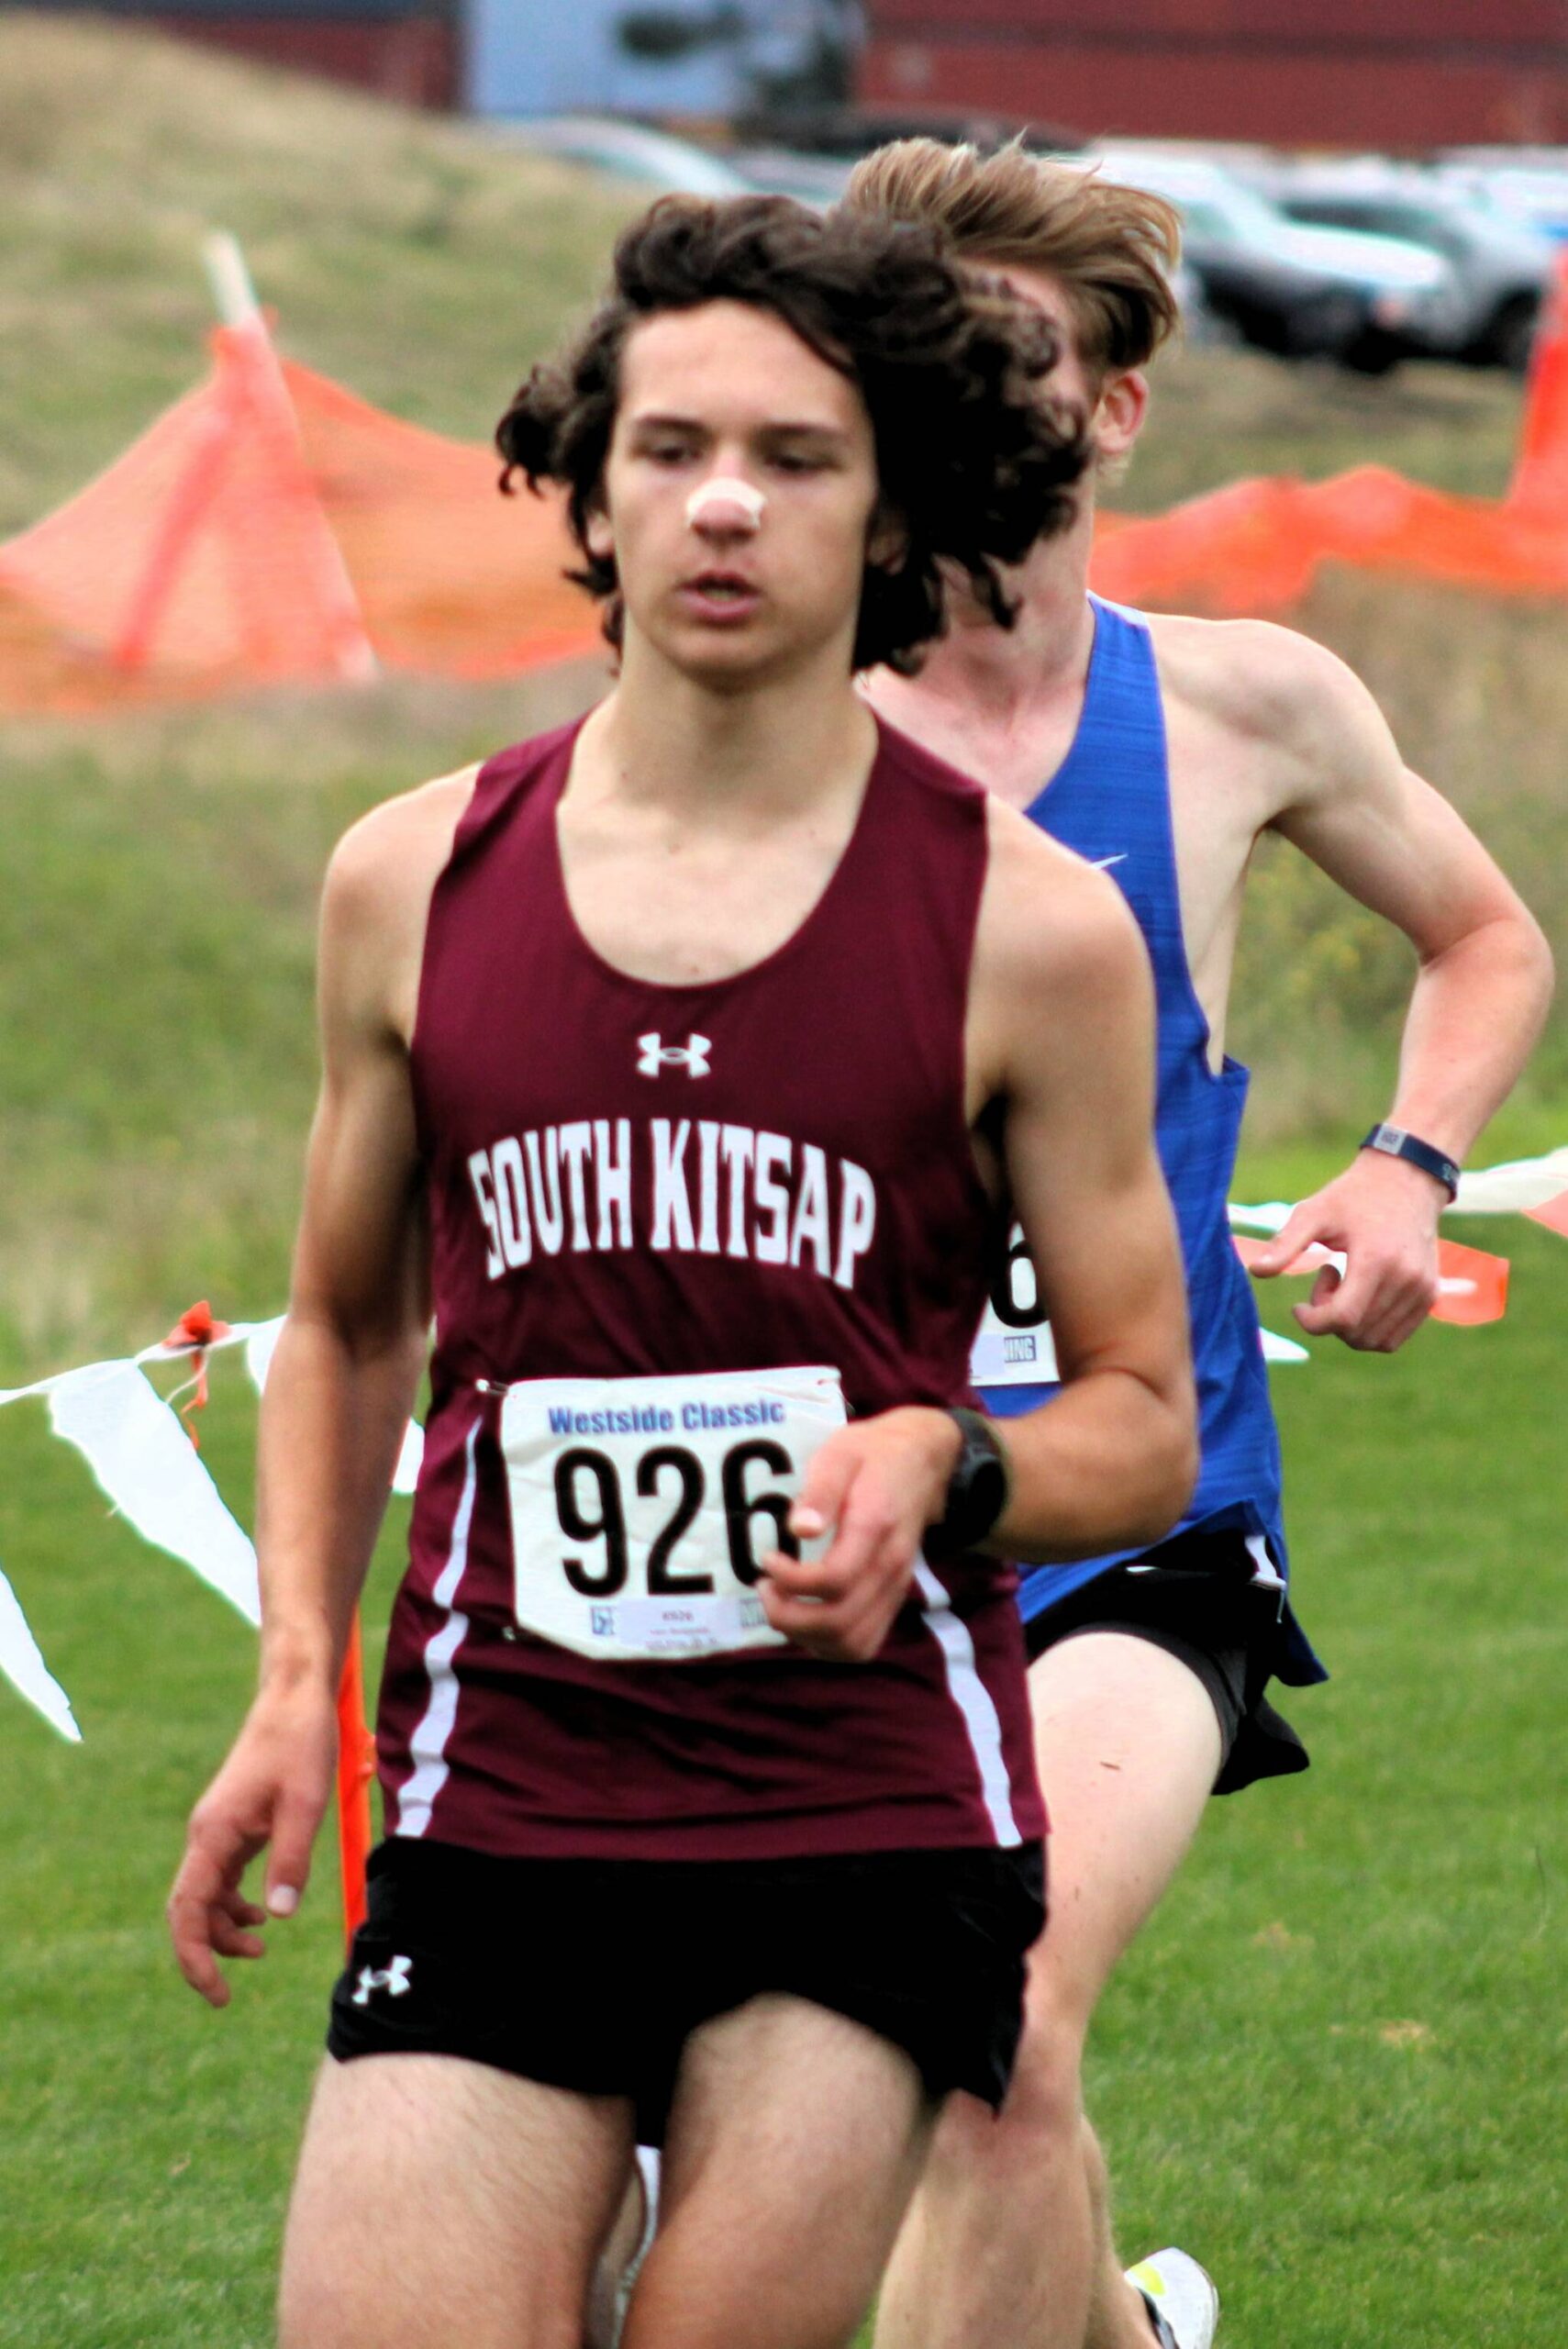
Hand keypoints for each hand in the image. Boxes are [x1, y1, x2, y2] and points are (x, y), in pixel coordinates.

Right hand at [167, 1677, 337, 2007]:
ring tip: (262, 1947)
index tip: (217, 1993)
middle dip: (204, 1953)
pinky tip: (263, 1914)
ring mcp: (217, 1830)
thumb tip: (279, 1915)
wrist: (293, 1700)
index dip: (196, 1958)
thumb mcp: (305, 1804)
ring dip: (224, 1929)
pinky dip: (234, 1903)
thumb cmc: (301, 1745)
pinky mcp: (232, 1825)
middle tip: (229, 1994)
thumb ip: (290, 1859)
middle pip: (187, 1910)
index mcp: (214, 1835)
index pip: (188, 1910)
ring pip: (203, 1897)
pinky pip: (220, 1878)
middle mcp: (206, 1836)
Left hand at [758, 1407, 962, 1662]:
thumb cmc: (871, 1454)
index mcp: (875, 1528)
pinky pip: (865, 1643)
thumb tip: (800, 1530)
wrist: (921, 1459)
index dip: (791, 1581)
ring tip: (782, 1605)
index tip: (768, 1559)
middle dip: (789, 1617)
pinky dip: (830, 1644)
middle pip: (840, 1623)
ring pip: (854, 1644)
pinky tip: (806, 1617)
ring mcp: (896, 1587)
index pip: (834, 1580)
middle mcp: (890, 1566)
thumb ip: (821, 1491)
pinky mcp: (894, 1598)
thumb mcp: (840, 1454)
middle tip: (765, 1587)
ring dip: (808, 1637)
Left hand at [1248, 1151, 1442, 1352]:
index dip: (1312, 1322)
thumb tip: (1255, 1271)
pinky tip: (1362, 1294)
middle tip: (1326, 1279)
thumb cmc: (1354, 1196)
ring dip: (1349, 1324)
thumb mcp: (1314, 1212)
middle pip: (1356, 1333)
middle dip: (1329, 1318)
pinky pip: (1393, 1338)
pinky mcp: (1429, 1297)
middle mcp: (1406, 1280)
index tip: (1298, 1307)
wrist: (1406, 1181)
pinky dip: (1369, 1328)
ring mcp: (1422, 1291)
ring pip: (1374, 1341)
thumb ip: (1285, 1244)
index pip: (1343, 1318)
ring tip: (1345, 1284)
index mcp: (1377, 1260)